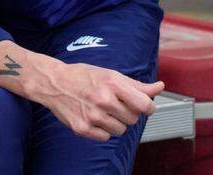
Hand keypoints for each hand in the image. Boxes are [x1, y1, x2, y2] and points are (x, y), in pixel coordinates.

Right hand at [28, 60, 164, 140]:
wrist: (53, 82)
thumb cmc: (83, 76)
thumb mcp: (110, 75)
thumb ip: (137, 84)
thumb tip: (159, 87)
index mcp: (112, 84)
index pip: (145, 105)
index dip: (147, 107)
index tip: (141, 105)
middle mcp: (103, 100)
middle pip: (133, 119)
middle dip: (127, 113)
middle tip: (112, 104)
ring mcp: (92, 115)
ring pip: (120, 130)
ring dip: (115, 122)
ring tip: (101, 110)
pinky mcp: (82, 128)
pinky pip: (105, 137)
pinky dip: (102, 130)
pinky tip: (92, 117)